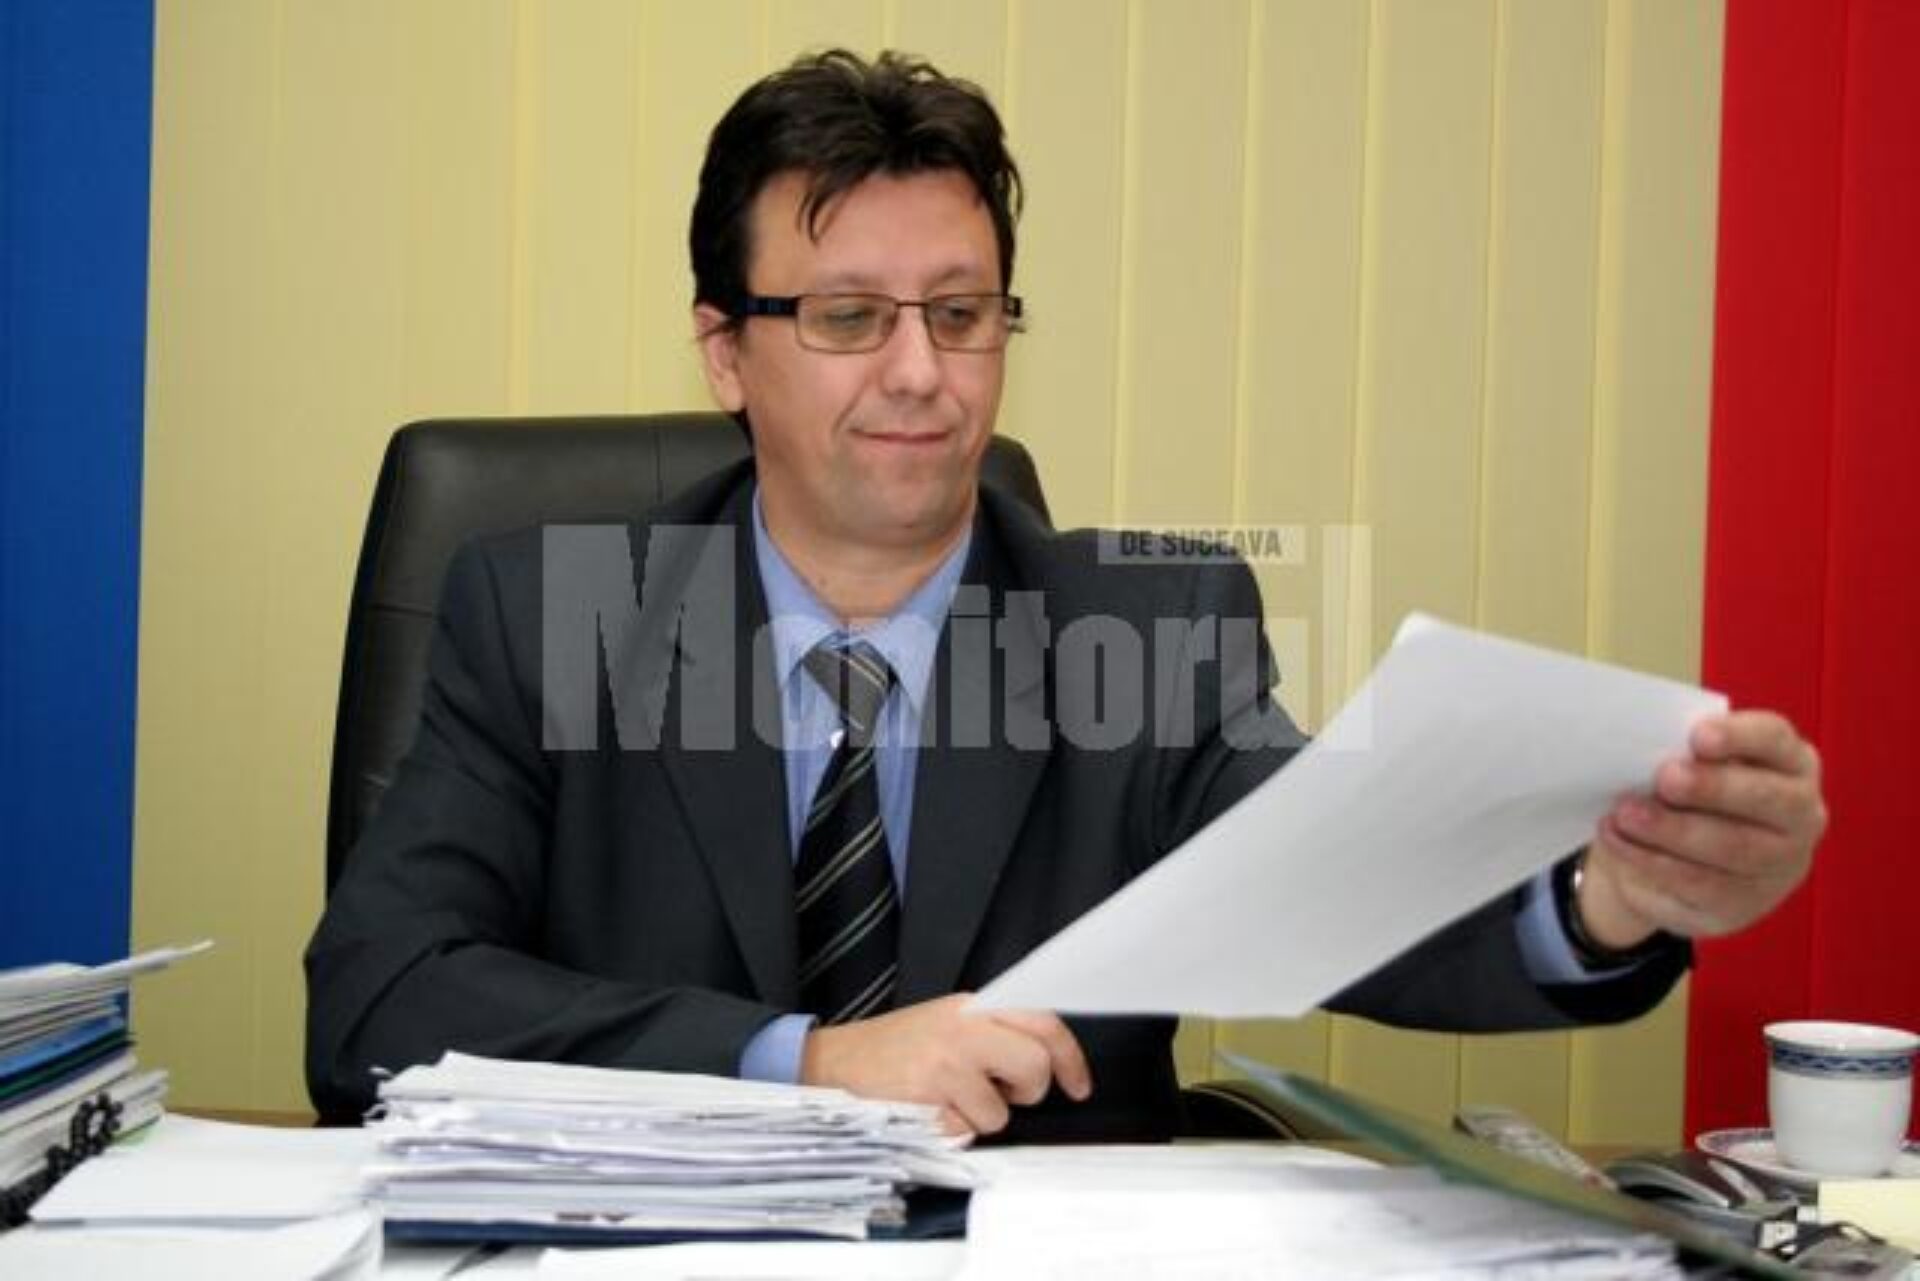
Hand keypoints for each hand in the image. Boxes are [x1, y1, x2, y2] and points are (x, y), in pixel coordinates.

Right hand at [798, 994, 1091, 1137]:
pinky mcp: (927, 1099)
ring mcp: (945, 1064)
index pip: (1042, 1022)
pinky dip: (950, 1130)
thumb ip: (993, 1031)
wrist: (836, 1063)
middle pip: (1034, 1066)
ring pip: (1000, 1112)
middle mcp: (962, 1028)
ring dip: (979, 1115)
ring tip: (948, 1096)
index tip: (1078, 1085)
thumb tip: (1045, 1058)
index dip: (1070, 1058)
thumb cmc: (896, 1048)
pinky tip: (927, 1110)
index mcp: (972, 1006)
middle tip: (1005, 1091)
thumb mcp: (947, 1021)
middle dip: (1028, 1090)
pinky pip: (965, 1131)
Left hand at [1577, 710, 1826, 947]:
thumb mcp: (1686, 767)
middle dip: (1712, 787)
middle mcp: (1799, 812)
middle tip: (1665, 779)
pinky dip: (1652, 860)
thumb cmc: (1685, 794)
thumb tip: (1650, 750)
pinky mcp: (1745, 902)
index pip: (1775, 739)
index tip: (1698, 736)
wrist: (1672, 860)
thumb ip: (1682, 754)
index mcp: (1791, 762)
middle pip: (1766, 797)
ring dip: (1674, 829)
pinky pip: (1701, 883)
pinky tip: (1619, 840)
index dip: (1740, 736)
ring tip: (1627, 814)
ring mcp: (1781, 863)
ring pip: (1733, 847)